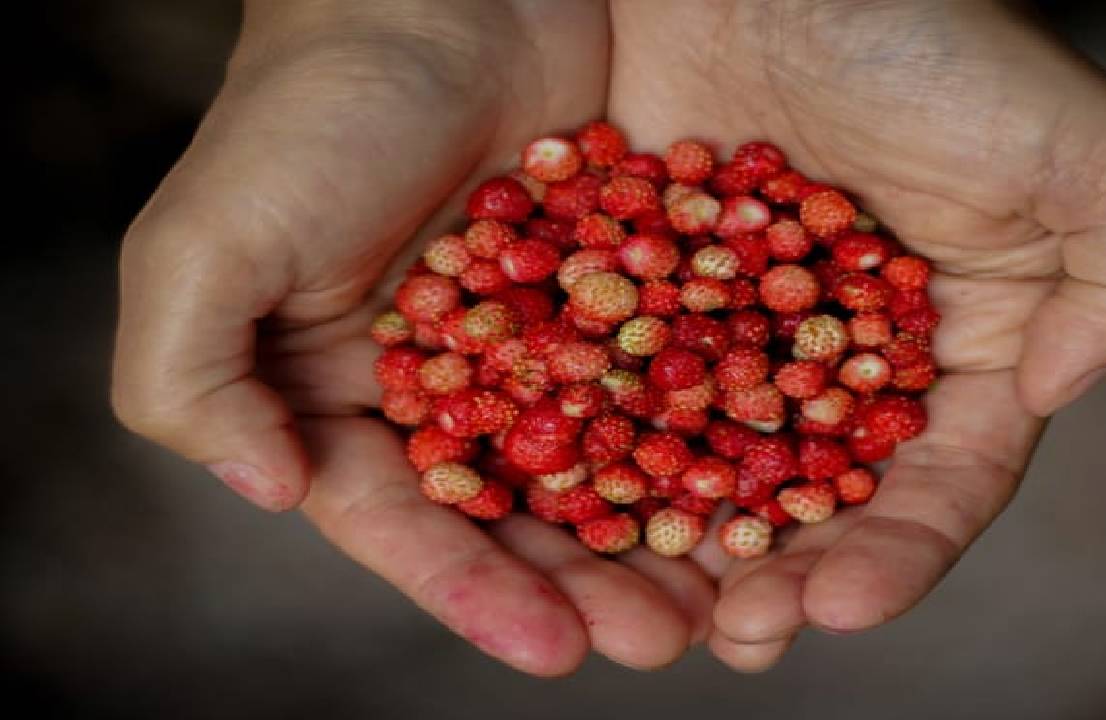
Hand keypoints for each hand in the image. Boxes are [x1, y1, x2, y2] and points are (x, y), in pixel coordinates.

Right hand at [112, 0, 714, 675]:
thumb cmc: (311, 108)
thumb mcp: (208, 242)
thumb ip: (192, 378)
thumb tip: (265, 493)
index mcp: (342, 397)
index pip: (408, 522)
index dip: (472, 591)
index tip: (553, 648)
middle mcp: (448, 385)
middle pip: (521, 511)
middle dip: (586, 584)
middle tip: (664, 638)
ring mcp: (540, 340)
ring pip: (607, 458)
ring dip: (659, 532)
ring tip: (732, 597)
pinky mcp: (620, 289)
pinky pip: (671, 374)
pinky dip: (710, 432)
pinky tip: (765, 482)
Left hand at [609, 0, 1105, 669]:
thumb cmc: (941, 39)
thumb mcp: (1086, 148)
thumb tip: (1061, 397)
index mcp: (961, 344)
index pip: (942, 478)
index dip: (901, 552)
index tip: (842, 607)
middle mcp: (852, 354)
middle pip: (823, 493)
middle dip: (787, 573)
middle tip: (739, 636)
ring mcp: (748, 328)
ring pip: (720, 461)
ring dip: (691, 544)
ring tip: (654, 613)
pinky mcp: (659, 291)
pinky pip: (629, 385)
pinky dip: (607, 449)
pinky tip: (576, 508)